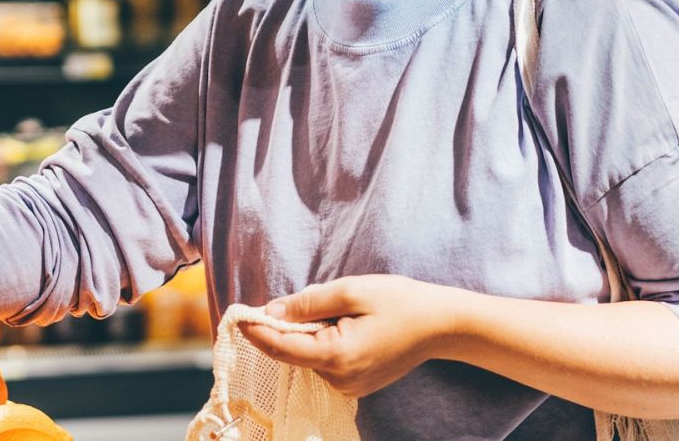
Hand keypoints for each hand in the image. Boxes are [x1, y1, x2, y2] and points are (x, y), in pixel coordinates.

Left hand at [241, 275, 467, 398]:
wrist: (442, 325)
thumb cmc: (399, 302)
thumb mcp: (350, 291)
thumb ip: (308, 303)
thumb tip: (272, 310)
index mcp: (335, 356)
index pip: (280, 346)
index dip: (256, 331)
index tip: (236, 316)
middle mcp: (338, 379)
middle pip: (291, 353)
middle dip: (279, 329)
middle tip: (277, 305)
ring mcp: (349, 386)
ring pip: (307, 358)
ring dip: (305, 334)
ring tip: (333, 311)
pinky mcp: (356, 384)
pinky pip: (324, 363)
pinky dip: (320, 343)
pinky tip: (340, 325)